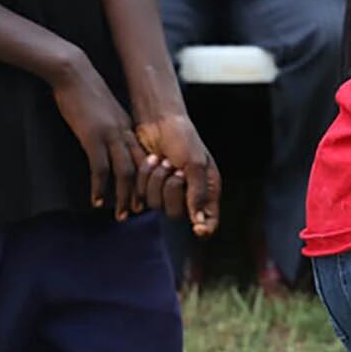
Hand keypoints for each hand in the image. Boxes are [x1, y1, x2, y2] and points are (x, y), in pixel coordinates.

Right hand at [50, 55, 143, 217]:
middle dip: (139, 193)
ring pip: (124, 172)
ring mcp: (111, 135)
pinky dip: (100, 187)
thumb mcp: (105, 112)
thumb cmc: (86, 92)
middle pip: (140, 168)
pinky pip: (100, 167)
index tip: (145, 196)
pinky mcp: (94, 136)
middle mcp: (125, 132)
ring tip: (120, 214)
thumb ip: (111, 128)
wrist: (75, 73)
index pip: (143, 158)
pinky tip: (96, 200)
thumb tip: (107, 144)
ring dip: (123, 196)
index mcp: (128, 127)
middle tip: (136, 213)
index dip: (146, 179)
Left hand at [135, 113, 220, 235]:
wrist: (157, 123)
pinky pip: (141, 196)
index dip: (205, 228)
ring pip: (156, 205)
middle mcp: (188, 195)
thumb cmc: (183, 139)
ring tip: (162, 160)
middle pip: (176, 213)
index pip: (209, 220)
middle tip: (176, 170)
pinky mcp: (147, 188)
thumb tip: (199, 221)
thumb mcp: (195, 163)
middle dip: (172, 190)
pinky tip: (151, 161)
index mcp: (207, 189)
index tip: (198, 229)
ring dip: (156, 180)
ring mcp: (166, 193)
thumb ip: (198, 192)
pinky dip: (144, 177)